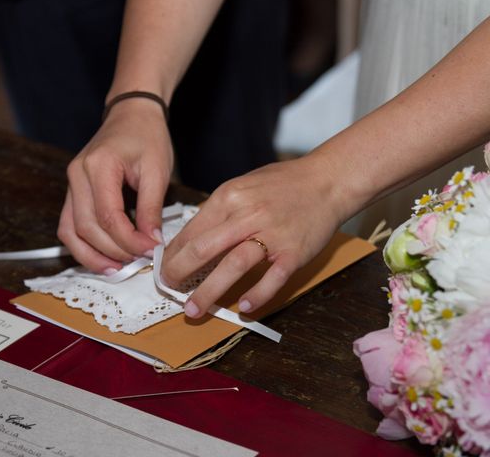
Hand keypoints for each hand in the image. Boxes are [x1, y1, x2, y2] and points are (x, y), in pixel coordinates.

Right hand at [58, 98, 173, 273]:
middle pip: (87, 228)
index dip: (129, 241)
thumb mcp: (157, 171)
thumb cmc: (146, 136)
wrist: (132, 114)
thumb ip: (151, 209)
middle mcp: (77, 175)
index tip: (151, 251)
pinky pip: (69, 226)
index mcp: (98, 165)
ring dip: (92, 256)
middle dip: (114, 251)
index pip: (107, 216)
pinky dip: (83, 246)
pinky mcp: (73, 193)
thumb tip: (151, 243)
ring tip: (117, 270)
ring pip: (70, 232)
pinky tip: (103, 258)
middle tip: (139, 262)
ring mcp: (70, 184)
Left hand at [161, 154, 348, 317]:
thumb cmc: (282, 183)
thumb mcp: (242, 187)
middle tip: (168, 289)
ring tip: (194, 309)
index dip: (173, 254)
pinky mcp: (294, 252)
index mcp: (229, 197)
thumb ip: (218, 211)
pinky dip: (257, 294)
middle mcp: (247, 214)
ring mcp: (272, 234)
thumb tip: (190, 239)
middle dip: (179, 273)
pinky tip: (244, 307)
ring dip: (209, 291)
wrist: (327, 181)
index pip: (192, 230)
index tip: (164, 269)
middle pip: (203, 249)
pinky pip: (272, 278)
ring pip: (232, 266)